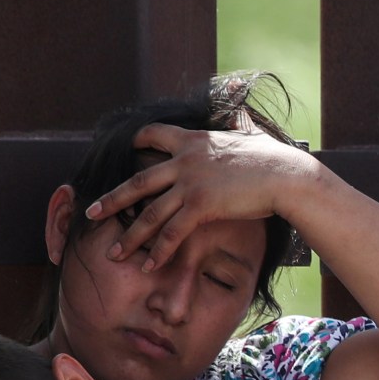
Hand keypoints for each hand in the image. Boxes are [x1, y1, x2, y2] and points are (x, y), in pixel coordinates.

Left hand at [86, 121, 318, 270]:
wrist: (286, 175)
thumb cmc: (275, 158)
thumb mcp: (251, 134)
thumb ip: (239, 125)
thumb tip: (241, 113)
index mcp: (193, 140)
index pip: (153, 134)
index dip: (137, 142)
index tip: (124, 150)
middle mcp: (184, 160)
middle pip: (137, 182)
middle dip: (112, 200)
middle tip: (92, 214)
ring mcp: (189, 183)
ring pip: (149, 213)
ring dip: (129, 236)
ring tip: (114, 253)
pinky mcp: (200, 205)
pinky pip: (172, 232)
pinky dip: (159, 251)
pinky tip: (149, 266)